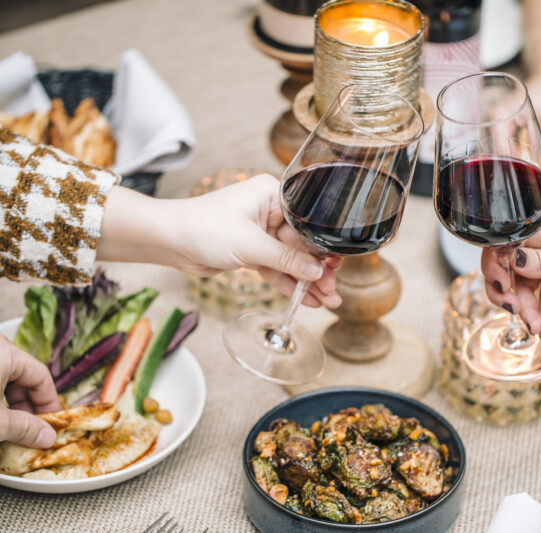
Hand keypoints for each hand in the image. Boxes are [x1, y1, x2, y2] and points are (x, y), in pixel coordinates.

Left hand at [1, 335, 59, 447]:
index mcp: (5, 352)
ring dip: (9, 404)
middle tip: (31, 430)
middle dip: (28, 406)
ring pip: (3, 377)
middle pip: (22, 376)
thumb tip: (48, 437)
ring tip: (10, 427)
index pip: (40, 377)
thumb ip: (25, 429)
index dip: (49, 404)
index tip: (51, 425)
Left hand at [100, 175, 341, 308]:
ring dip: (308, 281)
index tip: (335, 268)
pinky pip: (277, 268)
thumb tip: (317, 272)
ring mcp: (262, 233)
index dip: (323, 248)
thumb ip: (286, 259)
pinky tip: (307, 299)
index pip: (308, 223)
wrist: (168, 240)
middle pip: (304, 244)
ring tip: (328, 301)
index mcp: (273, 195)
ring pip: (292, 260)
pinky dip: (289, 284)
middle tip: (333, 291)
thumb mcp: (250, 244)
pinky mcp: (252, 251)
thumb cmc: (203, 228)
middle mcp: (271, 211)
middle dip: (318, 270)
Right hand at [481, 192, 540, 336]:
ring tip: (538, 331)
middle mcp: (540, 241)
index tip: (505, 294)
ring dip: (529, 308)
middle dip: (509, 295)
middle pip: (508, 269)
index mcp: (539, 230)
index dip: (495, 272)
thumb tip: (511, 262)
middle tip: (518, 316)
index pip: (500, 248)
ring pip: (526, 284)